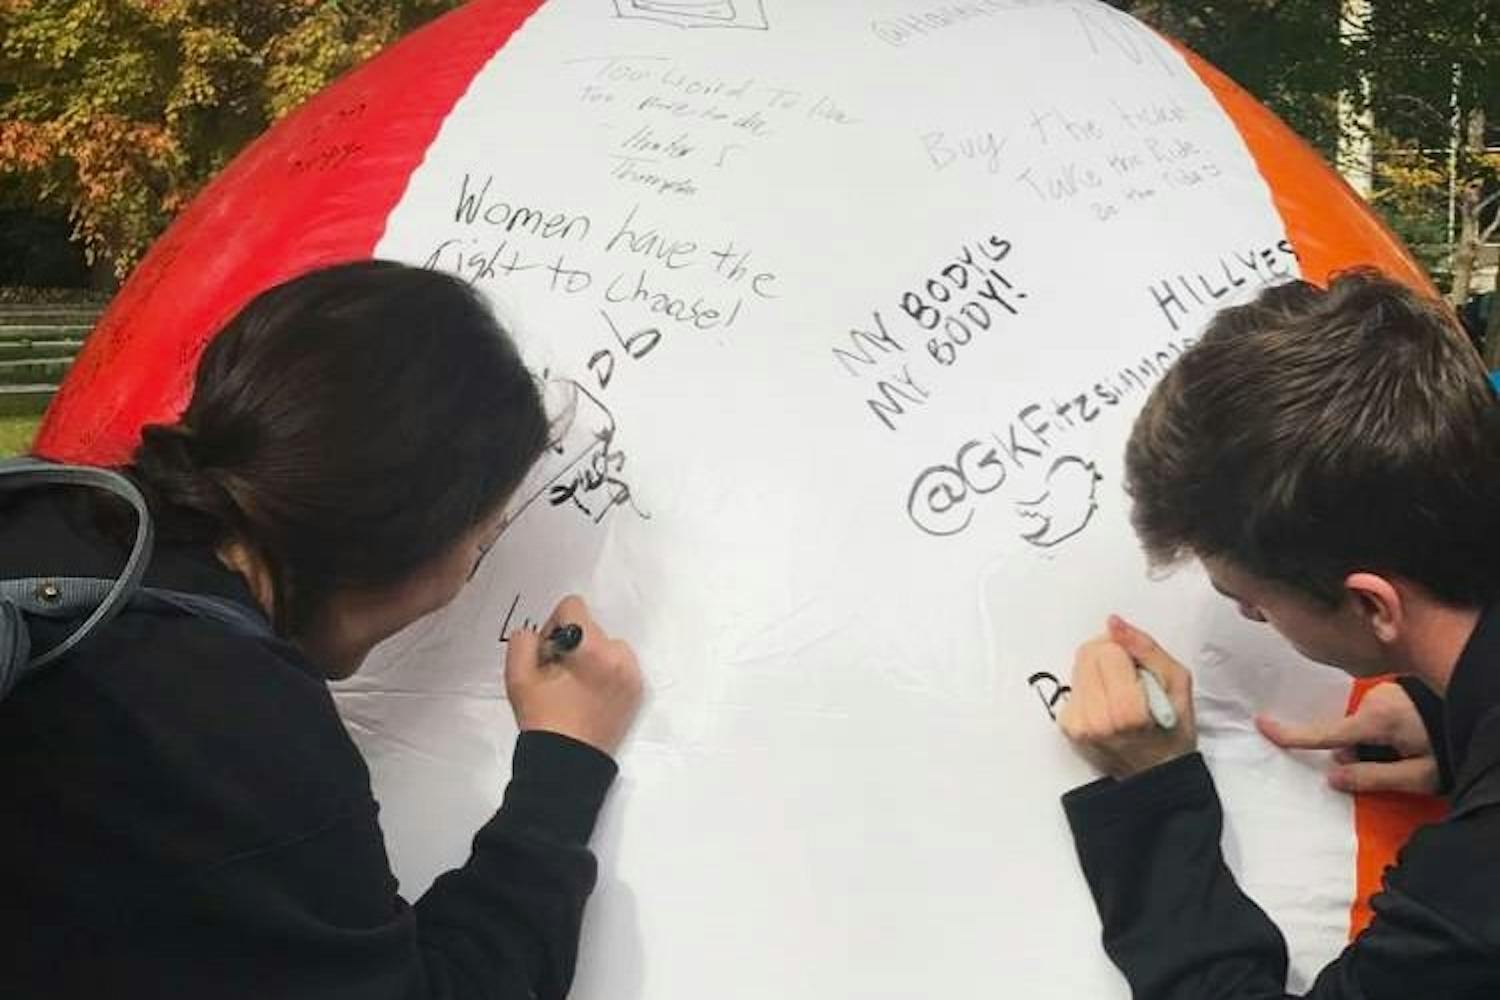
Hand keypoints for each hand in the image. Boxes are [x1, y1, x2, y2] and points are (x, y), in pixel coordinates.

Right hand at [505, 595, 642, 754]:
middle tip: (559, 676)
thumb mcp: (517, 676)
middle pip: (591, 627)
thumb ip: (523, 641)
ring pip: (609, 645)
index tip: (548, 654)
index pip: (573, 606)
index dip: (554, 626)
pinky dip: (608, 673)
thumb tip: (538, 633)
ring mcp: (631, 674)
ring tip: (576, 687)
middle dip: (573, 644)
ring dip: (593, 656)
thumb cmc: (541, 719)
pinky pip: (622, 665)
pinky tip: (591, 696)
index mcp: (589, 648)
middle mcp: (617, 656)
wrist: (566, 763)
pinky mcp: (638, 691)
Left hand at [1058, 615, 1196, 778]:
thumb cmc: (1172, 731)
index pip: (1108, 650)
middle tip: (1132, 679)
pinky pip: (1074, 684)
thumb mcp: (1177, 682)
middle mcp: (1096, 721)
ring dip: (1100, 670)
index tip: (1141, 671)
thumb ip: (1145, 648)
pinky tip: (1109, 702)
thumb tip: (1114, 623)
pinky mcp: (1067, 726)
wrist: (1155, 774)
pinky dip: (1091, 686)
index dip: (1127, 651)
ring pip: (1079, 665)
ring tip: (1121, 693)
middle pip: (1088, 653)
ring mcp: (1077, 726)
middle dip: (1110, 656)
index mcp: (1127, 712)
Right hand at [1257, 682, 1437, 794]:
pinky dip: (1387, 732)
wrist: (1480, 707)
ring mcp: (1385, 692)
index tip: (1262, 725)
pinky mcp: (1393, 690)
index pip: (1327, 734)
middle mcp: (1375, 701)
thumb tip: (1333, 777)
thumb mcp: (1418, 775)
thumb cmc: (1449, 747)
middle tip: (1401, 763)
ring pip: (1364, 728)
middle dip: (1362, 753)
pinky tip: (1414, 738)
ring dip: (1378, 743)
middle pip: (1350, 735)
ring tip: (1416, 750)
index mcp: (1377, 721)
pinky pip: (1377, 717)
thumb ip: (1373, 778)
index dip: (1293, 735)